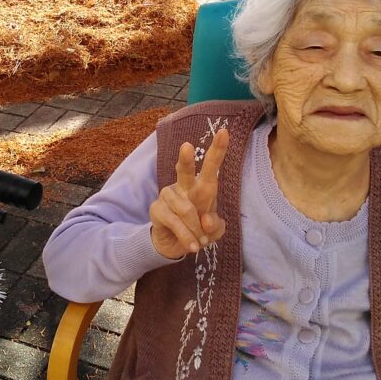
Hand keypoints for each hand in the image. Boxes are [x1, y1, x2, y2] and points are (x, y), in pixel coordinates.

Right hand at [149, 128, 229, 258]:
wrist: (174, 246)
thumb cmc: (197, 231)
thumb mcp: (214, 231)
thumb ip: (216, 226)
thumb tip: (206, 220)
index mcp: (201, 187)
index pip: (210, 167)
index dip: (218, 150)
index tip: (224, 131)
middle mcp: (183, 186)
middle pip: (184, 171)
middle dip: (186, 159)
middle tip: (187, 146)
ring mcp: (168, 196)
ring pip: (187, 210)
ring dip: (197, 231)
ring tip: (200, 242)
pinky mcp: (156, 209)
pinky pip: (176, 223)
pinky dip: (188, 238)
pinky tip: (193, 247)